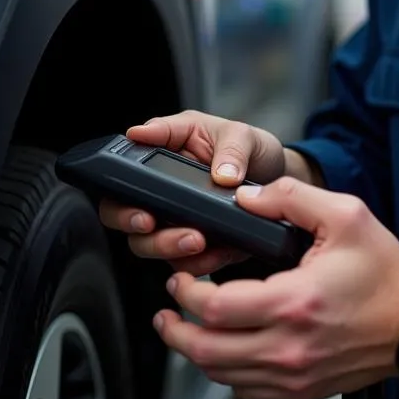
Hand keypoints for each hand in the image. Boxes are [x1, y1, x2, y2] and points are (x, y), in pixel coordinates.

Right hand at [98, 110, 287, 275]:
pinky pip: (181, 263)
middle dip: (132, 222)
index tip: (136, 199)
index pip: (124, 167)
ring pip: (147, 243)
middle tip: (151, 223)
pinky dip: (196, 263)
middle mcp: (161, 188)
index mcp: (165, 151)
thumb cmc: (252, 150)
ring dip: (166, 245)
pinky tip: (215, 253)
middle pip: (121, 212)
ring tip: (196, 239)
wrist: (280, 181)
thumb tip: (221, 172)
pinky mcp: (194, 245)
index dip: (118, 186)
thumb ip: (231, 149)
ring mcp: (174, 219)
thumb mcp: (243, 135)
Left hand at [153, 177, 398, 398]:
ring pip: (223, 377)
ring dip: (196, 354)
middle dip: (175, 330)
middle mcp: (290, 347)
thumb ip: (291, 196)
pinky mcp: (304, 390)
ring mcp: (296, 375)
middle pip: (207, 352)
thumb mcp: (345, 215)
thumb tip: (247, 197)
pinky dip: (227, 373)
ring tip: (185, 330)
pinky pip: (248, 391)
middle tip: (166, 312)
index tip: (179, 279)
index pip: (214, 309)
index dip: (184, 294)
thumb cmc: (386, 273)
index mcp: (294, 302)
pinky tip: (225, 351)